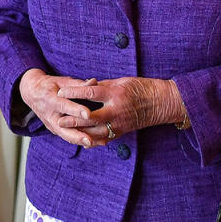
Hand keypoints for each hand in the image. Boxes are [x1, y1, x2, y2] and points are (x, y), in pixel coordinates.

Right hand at [17, 69, 104, 147]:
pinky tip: (94, 142)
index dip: (76, 110)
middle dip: (77, 135)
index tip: (88, 115)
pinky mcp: (54, 129)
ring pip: (65, 136)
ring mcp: (51, 124)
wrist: (32, 93)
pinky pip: (67, 136)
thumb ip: (78, 84)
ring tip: (96, 143)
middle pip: (62, 128)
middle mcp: (50, 115)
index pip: (64, 106)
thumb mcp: (62, 81)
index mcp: (51, 100)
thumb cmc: (50, 85)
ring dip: (80, 141)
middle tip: (90, 140)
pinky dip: (79, 140)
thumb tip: (94, 82)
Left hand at [55, 77, 185, 140]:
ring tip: (66, 132)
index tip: (61, 91)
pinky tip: (82, 139)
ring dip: (79, 132)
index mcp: (115, 93)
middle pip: (89, 117)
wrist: (161, 102)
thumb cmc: (141, 88)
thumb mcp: (122, 82)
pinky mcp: (121, 132)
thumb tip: (86, 87)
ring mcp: (119, 123)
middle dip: (73, 119)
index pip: (89, 92)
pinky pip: (103, 139)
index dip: (73, 92)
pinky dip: (91, 140)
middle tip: (59, 119)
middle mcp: (116, 110)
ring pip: (94, 132)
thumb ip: (103, 86)